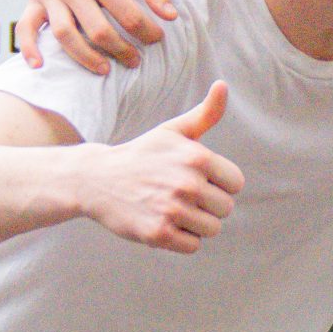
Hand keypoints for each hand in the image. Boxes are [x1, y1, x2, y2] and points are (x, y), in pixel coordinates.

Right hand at [16, 0, 177, 73]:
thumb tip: (171, 17)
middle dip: (120, 50)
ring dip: (84, 57)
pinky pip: (25, 26)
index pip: (128, 15)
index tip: (157, 38)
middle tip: (135, 60)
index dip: (146, 31)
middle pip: (98, 30)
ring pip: (64, 34)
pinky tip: (39, 66)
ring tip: (105, 70)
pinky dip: (29, 47)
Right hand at [83, 82, 245, 252]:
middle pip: (225, 209)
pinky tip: (163, 222)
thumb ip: (205, 114)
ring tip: (172, 209)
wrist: (96, 179)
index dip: (219, 184)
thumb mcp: (173, 131)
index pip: (236, 184)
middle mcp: (187, 183)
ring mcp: (172, 210)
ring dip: (195, 224)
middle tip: (180, 195)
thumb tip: (222, 85)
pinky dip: (181, 240)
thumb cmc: (143, 154)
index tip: (198, 179)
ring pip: (212, 229)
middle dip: (207, 205)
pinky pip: (193, 246)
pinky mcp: (158, 234)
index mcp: (197, 157)